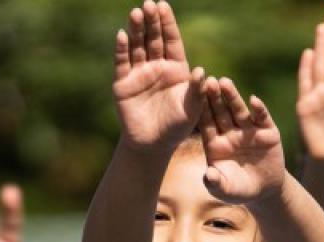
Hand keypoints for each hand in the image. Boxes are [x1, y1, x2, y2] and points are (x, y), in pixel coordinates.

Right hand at [113, 1, 204, 152]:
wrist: (153, 146)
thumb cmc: (177, 128)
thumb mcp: (191, 109)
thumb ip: (196, 90)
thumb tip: (201, 71)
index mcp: (175, 68)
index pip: (171, 40)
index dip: (167, 24)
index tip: (164, 6)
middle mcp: (156, 67)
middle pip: (153, 39)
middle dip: (151, 21)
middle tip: (149, 4)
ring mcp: (139, 74)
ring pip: (137, 46)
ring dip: (136, 30)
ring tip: (136, 13)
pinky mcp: (123, 84)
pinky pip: (122, 63)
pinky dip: (121, 49)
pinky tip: (122, 35)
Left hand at [199, 77, 285, 205]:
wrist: (264, 191)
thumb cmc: (238, 190)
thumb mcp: (224, 190)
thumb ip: (215, 183)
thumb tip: (208, 175)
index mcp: (215, 144)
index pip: (206, 125)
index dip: (201, 112)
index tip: (194, 98)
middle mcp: (230, 133)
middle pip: (221, 112)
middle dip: (214, 98)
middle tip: (207, 81)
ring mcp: (248, 130)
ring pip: (238, 111)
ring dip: (232, 97)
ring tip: (225, 82)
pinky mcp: (267, 131)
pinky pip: (262, 117)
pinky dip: (259, 109)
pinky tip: (253, 100)